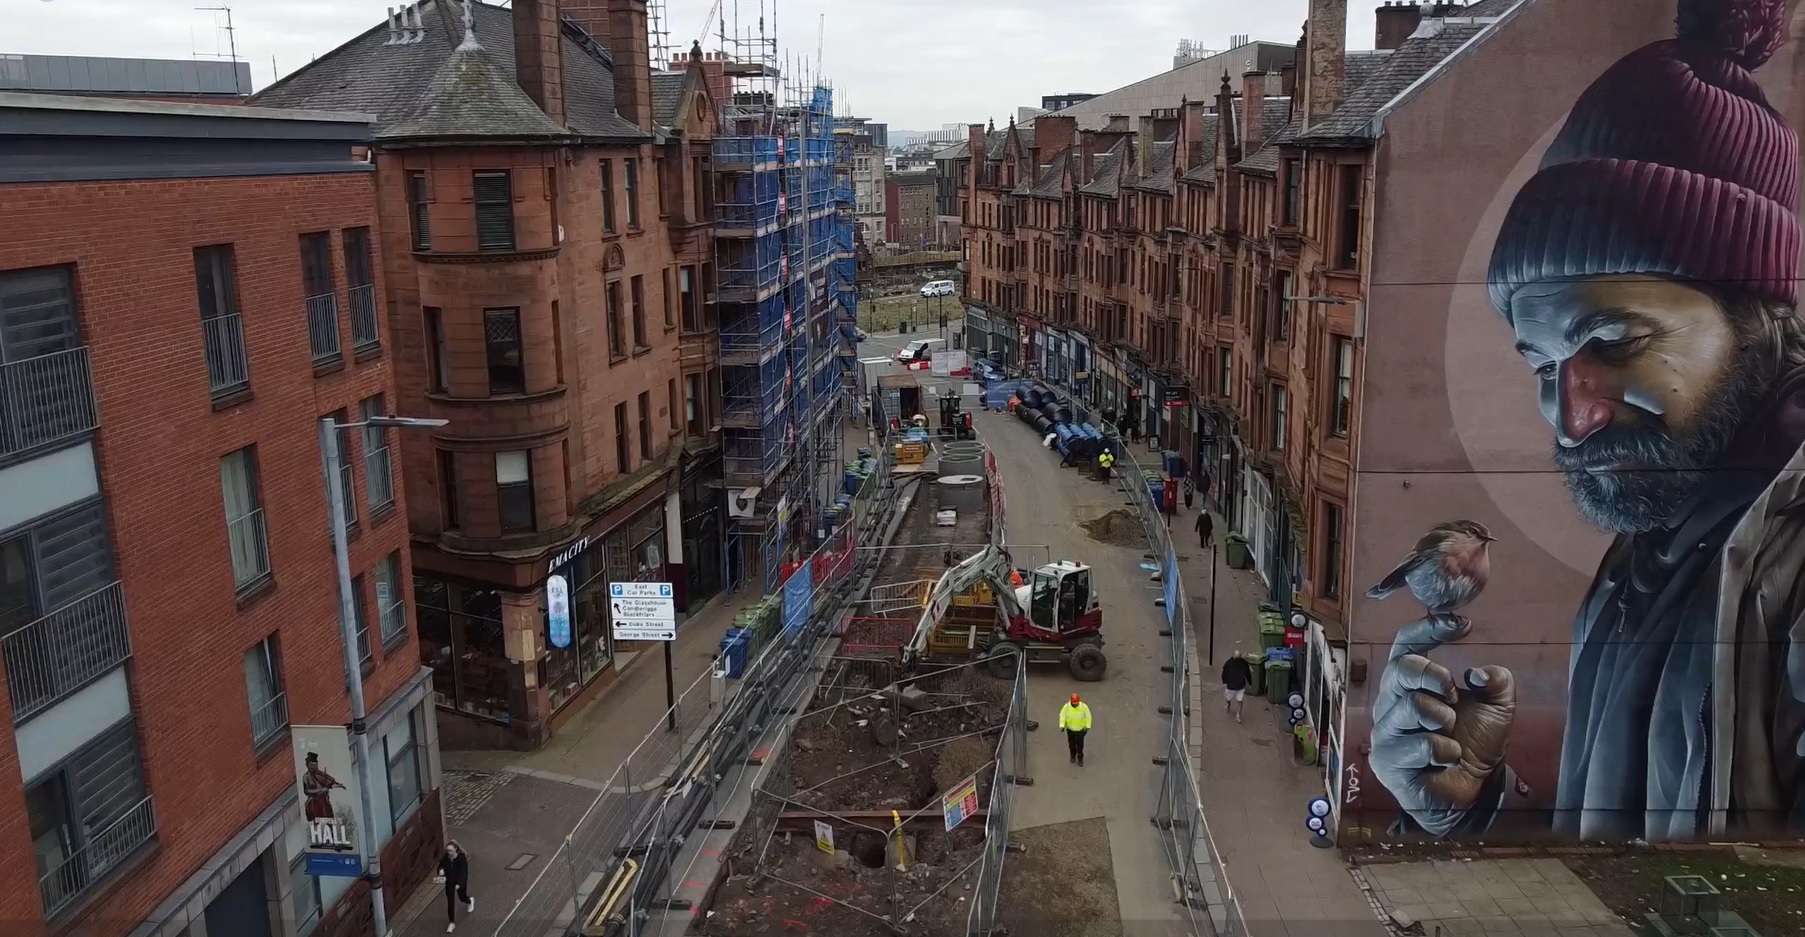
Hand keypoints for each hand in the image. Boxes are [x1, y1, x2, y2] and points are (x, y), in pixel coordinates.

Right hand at [1368, 616, 1516, 837]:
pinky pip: (1419, 745)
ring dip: (1443, 719)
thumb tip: (1477, 673)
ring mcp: (1385, 733)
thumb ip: (1496, 681)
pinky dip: (1445, 751)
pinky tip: (1448, 760)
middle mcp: (1389, 704)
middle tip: (1453, 696)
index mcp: (1409, 684)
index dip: (1427, 630)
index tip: (1460, 625)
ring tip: (1451, 734)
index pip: (1406, 646)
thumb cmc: (1474, 742)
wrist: (1472, 790)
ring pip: (1411, 706)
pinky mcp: (1388, 762)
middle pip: (1401, 670)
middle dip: (1436, 678)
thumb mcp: (1496, 706)